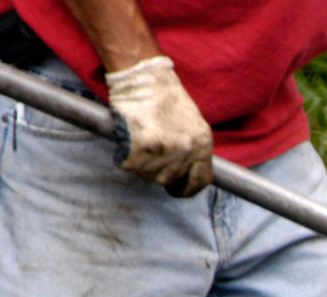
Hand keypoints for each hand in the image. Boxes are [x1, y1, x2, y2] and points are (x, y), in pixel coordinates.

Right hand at [104, 55, 212, 197]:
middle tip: (150, 153)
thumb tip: (186, 171)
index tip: (177, 189)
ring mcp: (163, 153)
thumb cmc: (165, 96)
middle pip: (170, 180)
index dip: (187, 188)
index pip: (201, 181)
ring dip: (141, 163)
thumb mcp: (193, 124)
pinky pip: (128, 165)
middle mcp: (186, 152)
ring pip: (148, 175)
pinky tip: (128, 139)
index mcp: (202, 145)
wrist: (143, 77)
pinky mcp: (140, 150)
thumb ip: (192, 149)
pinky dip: (124, 155)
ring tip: (140, 140)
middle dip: (158, 171)